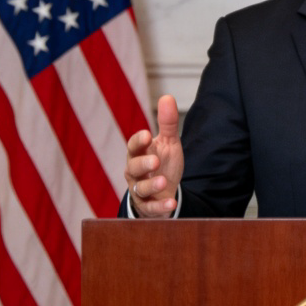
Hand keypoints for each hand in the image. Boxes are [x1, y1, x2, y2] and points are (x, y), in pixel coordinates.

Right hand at [124, 94, 182, 217]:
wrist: (164, 191)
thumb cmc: (162, 163)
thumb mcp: (168, 143)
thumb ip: (168, 123)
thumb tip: (167, 96)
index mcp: (139, 154)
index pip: (133, 146)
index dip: (138, 141)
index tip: (148, 135)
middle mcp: (135, 172)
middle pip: (133, 168)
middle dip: (143, 164)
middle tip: (154, 161)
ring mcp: (140, 191)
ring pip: (139, 189)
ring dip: (151, 185)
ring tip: (163, 181)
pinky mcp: (148, 207)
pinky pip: (151, 208)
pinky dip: (161, 207)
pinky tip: (172, 203)